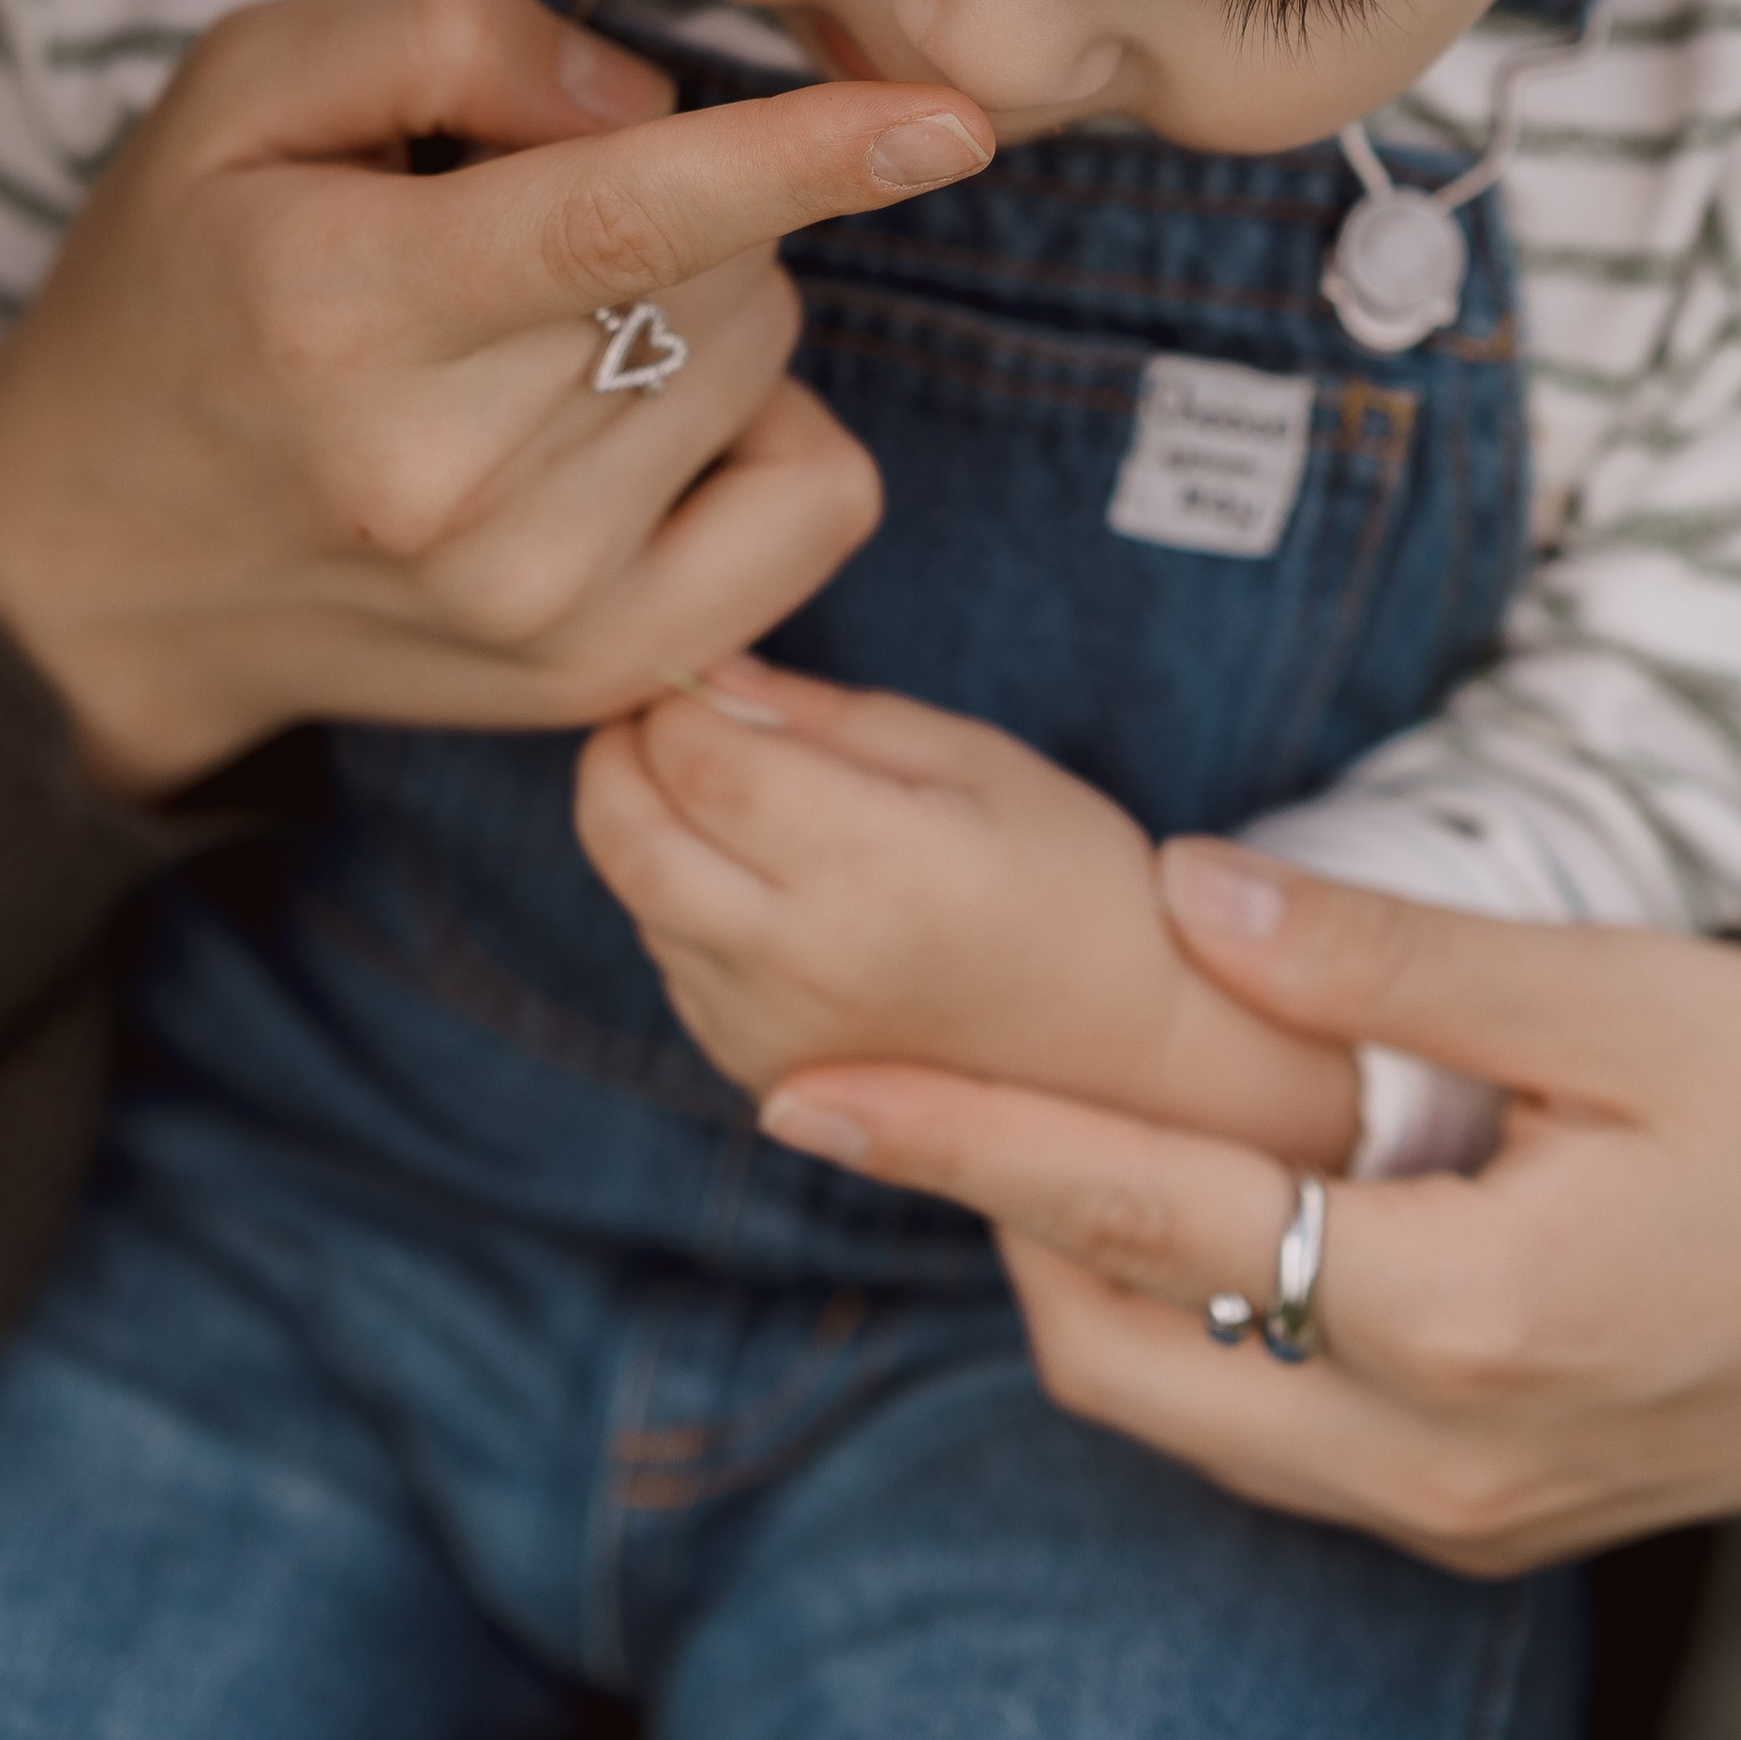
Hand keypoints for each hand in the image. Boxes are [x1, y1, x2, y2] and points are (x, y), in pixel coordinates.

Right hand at [0, 0, 991, 791]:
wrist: (87, 567)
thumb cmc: (176, 285)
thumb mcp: (240, 89)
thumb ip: (440, 33)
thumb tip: (642, 99)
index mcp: (345, 304)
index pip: (619, 220)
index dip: (799, 158)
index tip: (950, 118)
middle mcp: (443, 476)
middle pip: (718, 267)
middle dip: (680, 196)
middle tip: (524, 219)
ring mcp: (530, 598)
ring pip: (766, 360)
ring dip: (707, 302)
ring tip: (545, 323)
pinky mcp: (593, 675)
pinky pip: (817, 505)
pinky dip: (771, 425)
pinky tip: (650, 414)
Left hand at [578, 661, 1355, 1162]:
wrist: (1125, 1052)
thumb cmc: (1065, 875)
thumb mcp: (970, 758)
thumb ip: (826, 716)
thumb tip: (704, 673)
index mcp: (873, 867)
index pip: (696, 757)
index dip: (674, 695)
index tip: (699, 666)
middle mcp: (807, 963)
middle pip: (627, 839)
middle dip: (615, 757)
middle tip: (653, 714)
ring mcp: (773, 1035)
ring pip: (637, 900)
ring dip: (646, 828)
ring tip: (721, 788)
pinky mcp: (759, 1073)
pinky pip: (672, 964)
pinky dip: (676, 900)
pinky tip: (751, 874)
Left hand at [756, 844, 1740, 1566]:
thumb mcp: (1618, 1004)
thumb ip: (1381, 960)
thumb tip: (1183, 891)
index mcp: (1455, 1314)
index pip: (1137, 1213)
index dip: (958, 1138)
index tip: (808, 1089)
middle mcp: (1428, 1453)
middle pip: (1115, 1345)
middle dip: (998, 1211)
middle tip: (923, 1072)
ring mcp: (1453, 1510)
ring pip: (1177, 1407)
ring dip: (1083, 1274)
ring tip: (1035, 1122)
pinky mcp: (1478, 1513)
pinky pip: (1261, 1430)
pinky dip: (1181, 1322)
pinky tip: (1185, 1209)